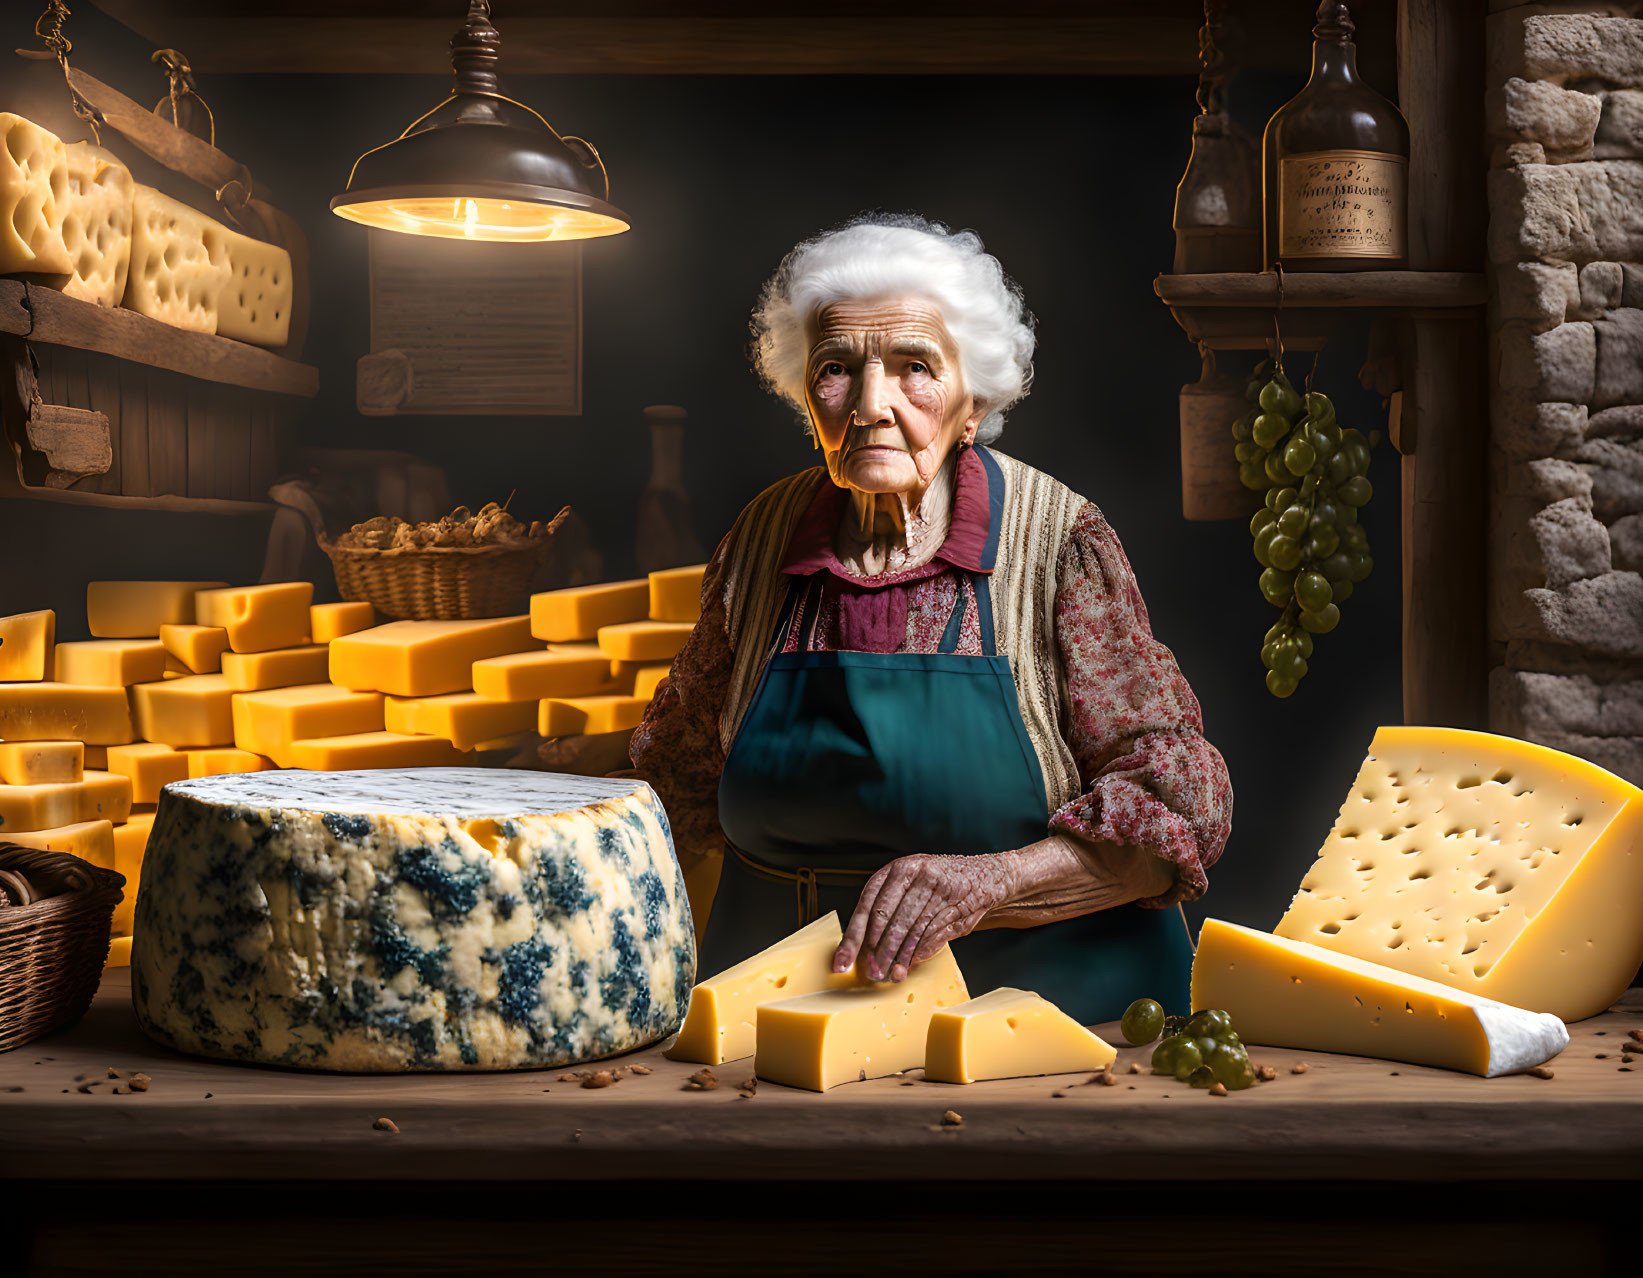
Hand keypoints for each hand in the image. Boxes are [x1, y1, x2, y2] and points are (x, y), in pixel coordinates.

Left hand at [832, 852, 1018, 981]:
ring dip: (900, 958)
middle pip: (888, 920)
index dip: (853, 937)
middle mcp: (916, 875)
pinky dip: (920, 953)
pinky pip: (932, 935)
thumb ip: (887, 907)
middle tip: (873, 972)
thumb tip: (863, 948)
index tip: (843, 962)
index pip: (867, 907)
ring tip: (893, 974)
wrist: (985, 877)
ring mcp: (937, 889)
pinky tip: (912, 963)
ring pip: (910, 931)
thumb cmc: (938, 883)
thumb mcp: (910, 883)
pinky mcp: (955, 905)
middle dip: (879, 951)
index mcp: (897, 870)